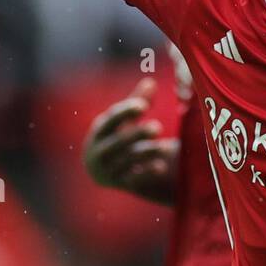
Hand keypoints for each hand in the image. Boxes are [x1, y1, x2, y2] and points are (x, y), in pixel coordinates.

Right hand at [84, 77, 178, 204]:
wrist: (105, 172)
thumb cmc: (117, 137)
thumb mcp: (124, 121)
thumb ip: (137, 102)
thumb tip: (151, 81)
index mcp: (99, 132)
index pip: (110, 120)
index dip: (125, 111)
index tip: (143, 105)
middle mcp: (99, 151)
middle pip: (118, 142)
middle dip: (137, 134)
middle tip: (157, 128)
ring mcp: (108, 169)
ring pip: (128, 160)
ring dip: (148, 153)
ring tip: (166, 147)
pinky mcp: (119, 184)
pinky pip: (133, 178)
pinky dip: (147, 171)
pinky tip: (161, 166)